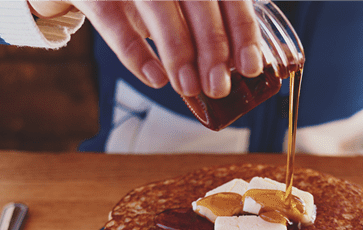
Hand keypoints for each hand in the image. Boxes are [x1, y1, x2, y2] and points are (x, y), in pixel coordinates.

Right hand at [28, 0, 264, 98]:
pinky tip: (155, 77)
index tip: (250, 67)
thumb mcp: (177, 4)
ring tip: (189, 88)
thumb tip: (233, 71)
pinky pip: (112, 19)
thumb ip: (203, 26)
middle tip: (219, 87)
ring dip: (178, 51)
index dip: (242, 30)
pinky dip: (135, 52)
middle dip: (213, 47)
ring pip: (159, 5)